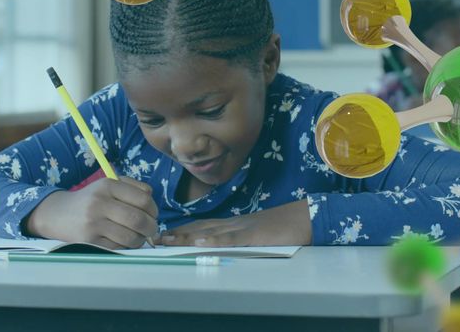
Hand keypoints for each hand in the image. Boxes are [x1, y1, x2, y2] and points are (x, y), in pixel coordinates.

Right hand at [25, 176, 157, 248]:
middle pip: (138, 220)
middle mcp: (100, 203)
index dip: (154, 210)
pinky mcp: (89, 241)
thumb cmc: (91, 200)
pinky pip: (118, 247)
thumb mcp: (108, 186)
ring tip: (137, 237)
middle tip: (151, 230)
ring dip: (140, 240)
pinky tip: (122, 241)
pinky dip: (125, 247)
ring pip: (130, 237)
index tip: (152, 215)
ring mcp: (93, 223)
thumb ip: (133, 188)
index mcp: (108, 185)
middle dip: (151, 228)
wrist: (58, 214)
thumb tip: (152, 202)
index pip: (143, 199)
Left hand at [158, 200, 311, 246]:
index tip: (163, 234)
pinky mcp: (254, 235)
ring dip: (186, 236)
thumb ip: (238, 237)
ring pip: (209, 232)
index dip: (181, 230)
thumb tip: (219, 243)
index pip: (202, 226)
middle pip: (199, 227)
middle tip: (154, 238)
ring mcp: (243, 228)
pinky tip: (199, 242)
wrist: (305, 217)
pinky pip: (231, 238)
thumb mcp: (256, 232)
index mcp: (234, 224)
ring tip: (166, 240)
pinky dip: (214, 240)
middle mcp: (233, 224)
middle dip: (176, 233)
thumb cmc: (283, 227)